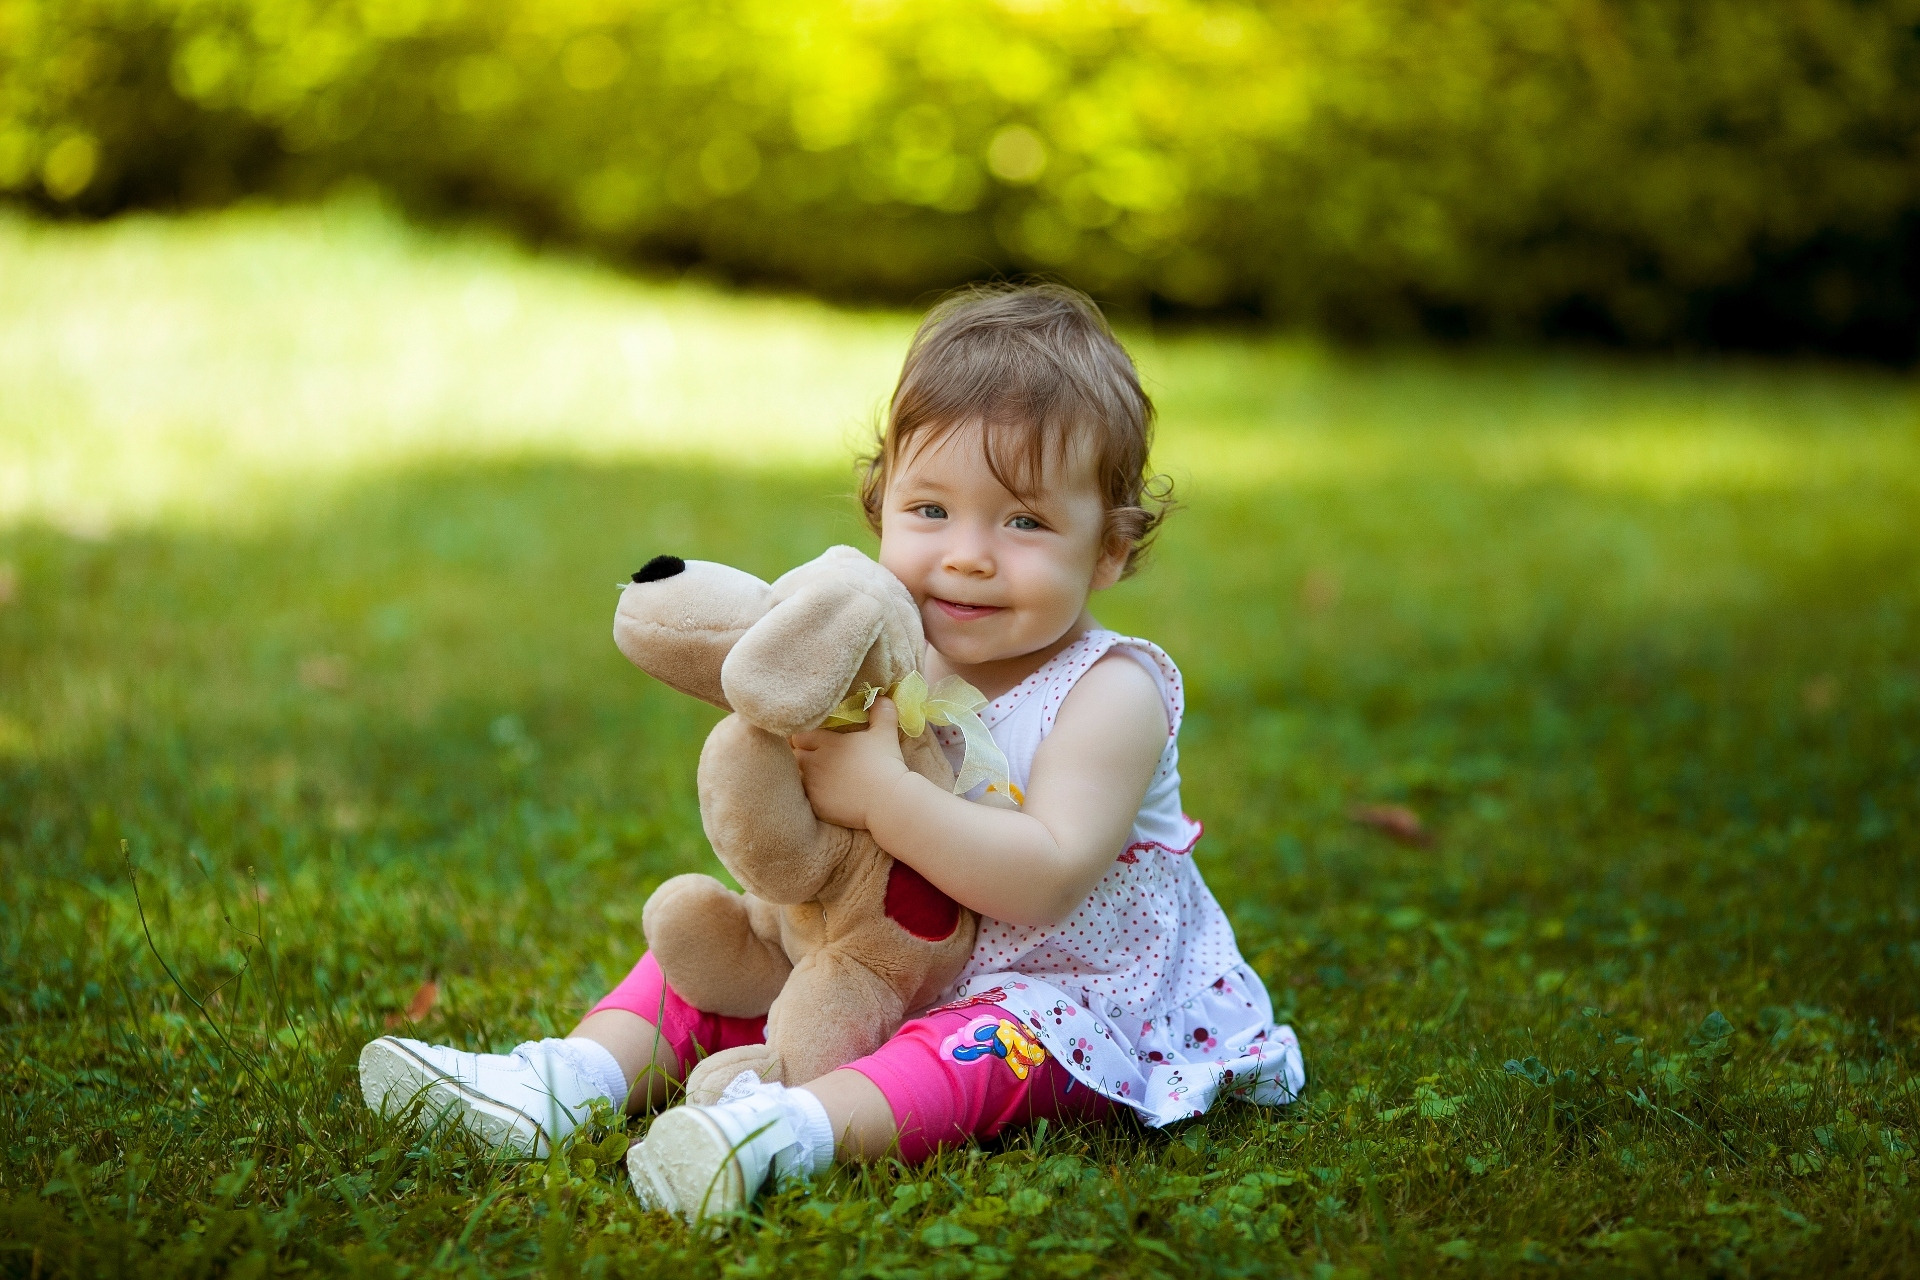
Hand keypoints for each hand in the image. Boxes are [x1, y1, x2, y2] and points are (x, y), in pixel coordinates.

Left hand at [791, 697, 908, 828]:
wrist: (888, 800)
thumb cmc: (886, 764)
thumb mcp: (885, 732)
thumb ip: (881, 711)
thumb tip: (880, 697)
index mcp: (827, 743)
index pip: (799, 736)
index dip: (804, 737)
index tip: (812, 740)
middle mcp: (814, 762)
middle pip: (795, 755)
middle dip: (801, 754)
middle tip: (813, 757)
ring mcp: (813, 785)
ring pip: (796, 776)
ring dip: (804, 774)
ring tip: (817, 776)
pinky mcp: (816, 805)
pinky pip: (804, 797)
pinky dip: (810, 794)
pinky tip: (822, 793)